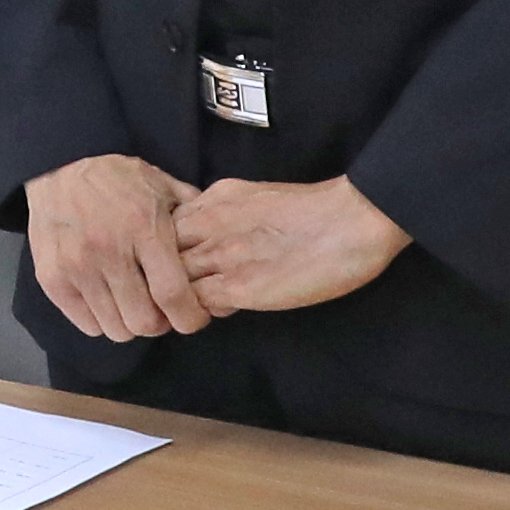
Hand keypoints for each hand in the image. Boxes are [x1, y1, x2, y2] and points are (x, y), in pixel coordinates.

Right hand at [21, 152, 207, 344]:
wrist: (58, 164)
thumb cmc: (117, 177)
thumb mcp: (163, 185)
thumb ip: (193, 215)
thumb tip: (219, 243)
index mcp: (143, 229)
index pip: (172, 294)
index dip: (190, 317)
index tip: (194, 317)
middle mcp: (108, 251)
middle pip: (143, 321)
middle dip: (161, 323)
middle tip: (162, 310)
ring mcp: (75, 267)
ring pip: (115, 328)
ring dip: (131, 323)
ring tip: (133, 304)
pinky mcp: (51, 278)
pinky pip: (87, 324)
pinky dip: (103, 320)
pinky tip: (108, 301)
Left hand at [178, 175, 413, 316]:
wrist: (353, 219)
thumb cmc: (318, 210)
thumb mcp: (257, 198)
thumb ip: (227, 215)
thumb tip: (212, 240)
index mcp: (215, 198)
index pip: (165, 224)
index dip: (165, 246)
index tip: (177, 261)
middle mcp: (209, 222)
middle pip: (156, 251)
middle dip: (159, 271)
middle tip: (174, 288)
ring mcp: (221, 255)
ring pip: (170, 280)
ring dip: (176, 295)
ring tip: (190, 305)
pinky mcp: (238, 286)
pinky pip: (197, 303)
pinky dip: (199, 311)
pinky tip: (218, 311)